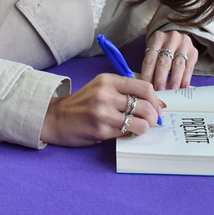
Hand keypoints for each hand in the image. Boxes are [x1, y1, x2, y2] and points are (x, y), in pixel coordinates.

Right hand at [40, 74, 163, 146]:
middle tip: (152, 121)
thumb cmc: (83, 104)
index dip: (155, 99)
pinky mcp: (101, 130)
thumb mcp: (102, 88)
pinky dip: (129, 133)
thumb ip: (125, 92)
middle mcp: (106, 94)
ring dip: (145, 127)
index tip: (157, 107)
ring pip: (140, 122)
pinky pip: (126, 133)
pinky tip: (124, 131)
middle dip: (154, 116)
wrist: (56, 118)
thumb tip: (157, 104)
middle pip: (145, 105)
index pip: (144, 87)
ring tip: (140, 127)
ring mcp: (103, 113)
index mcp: (108, 80)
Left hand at [140, 31, 198, 90]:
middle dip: (161, 78)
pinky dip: (186, 79)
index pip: (150, 59)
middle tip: (159, 90)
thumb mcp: (154, 50)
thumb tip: (148, 86)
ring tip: (172, 90)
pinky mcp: (193, 51)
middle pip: (164, 61)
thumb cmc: (162, 47)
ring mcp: (183, 44)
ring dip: (175, 79)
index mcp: (157, 39)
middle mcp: (171, 39)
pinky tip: (183, 87)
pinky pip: (189, 67)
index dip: (148, 74)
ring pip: (178, 64)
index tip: (147, 87)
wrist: (177, 37)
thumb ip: (152, 66)